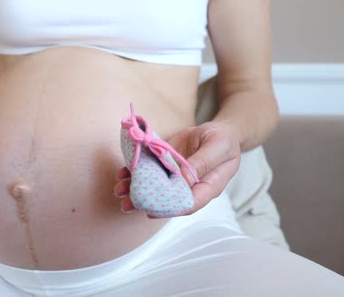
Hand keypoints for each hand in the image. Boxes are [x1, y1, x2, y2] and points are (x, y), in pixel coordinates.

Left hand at [114, 121, 240, 216]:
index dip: (170, 209)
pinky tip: (122, 173)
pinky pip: (150, 172)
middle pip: (166, 200)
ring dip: (135, 190)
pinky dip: (135, 173)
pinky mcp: (166, 165)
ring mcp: (176, 177)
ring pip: (154, 188)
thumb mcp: (218, 147)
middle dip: (145, 202)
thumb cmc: (224, 140)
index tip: (151, 211)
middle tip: (126, 204)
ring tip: (119, 190)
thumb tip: (184, 179)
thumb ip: (203, 163)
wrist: (218, 131)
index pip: (189, 204)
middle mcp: (189, 186)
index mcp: (207, 187)